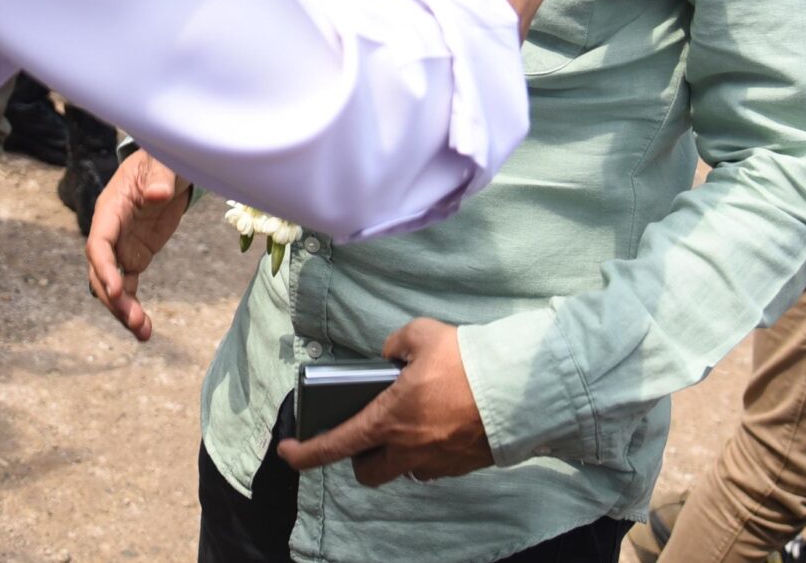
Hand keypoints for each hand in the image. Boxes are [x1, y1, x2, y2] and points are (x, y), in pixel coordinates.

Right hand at [85, 151, 191, 341]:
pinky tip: (144, 331)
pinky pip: (128, 288)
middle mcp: (109, 233)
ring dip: (124, 310)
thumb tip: (158, 195)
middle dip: (114, 298)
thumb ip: (160, 178)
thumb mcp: (163, 163)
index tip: (116, 289)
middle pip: (101, 272)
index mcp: (110, 210)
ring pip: (113, 286)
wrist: (169, 168)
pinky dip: (133, 309)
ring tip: (144, 333)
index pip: (99, 243)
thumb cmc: (163, 159)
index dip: (104, 267)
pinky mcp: (134, 257)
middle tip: (135, 320)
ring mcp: (120, 248)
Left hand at [275, 319, 492, 486]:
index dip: (306, 453)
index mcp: (389, 419)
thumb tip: (391, 354)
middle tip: (365, 433)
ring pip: (402, 471)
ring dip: (396, 454)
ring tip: (409, 423)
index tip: (287, 451)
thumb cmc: (466, 362)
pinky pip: (433, 466)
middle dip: (359, 459)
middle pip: (368, 472)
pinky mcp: (461, 466)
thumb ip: (397, 342)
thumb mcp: (423, 334)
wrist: (518, 389)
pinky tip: (440, 424)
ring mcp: (436, 463)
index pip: (336, 445)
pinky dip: (427, 450)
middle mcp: (408, 449)